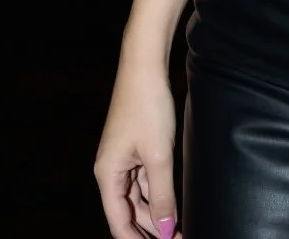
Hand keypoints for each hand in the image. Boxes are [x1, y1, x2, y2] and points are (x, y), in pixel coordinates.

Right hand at [94, 59, 180, 238]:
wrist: (144, 66)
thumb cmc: (147, 107)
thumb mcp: (158, 156)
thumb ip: (163, 196)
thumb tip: (166, 231)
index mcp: (108, 174)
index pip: (119, 223)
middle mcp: (111, 170)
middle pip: (128, 213)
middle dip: (151, 230)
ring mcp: (123, 159)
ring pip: (138, 199)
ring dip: (157, 215)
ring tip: (180, 228)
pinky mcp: (135, 149)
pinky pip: (145, 182)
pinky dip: (159, 195)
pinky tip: (175, 205)